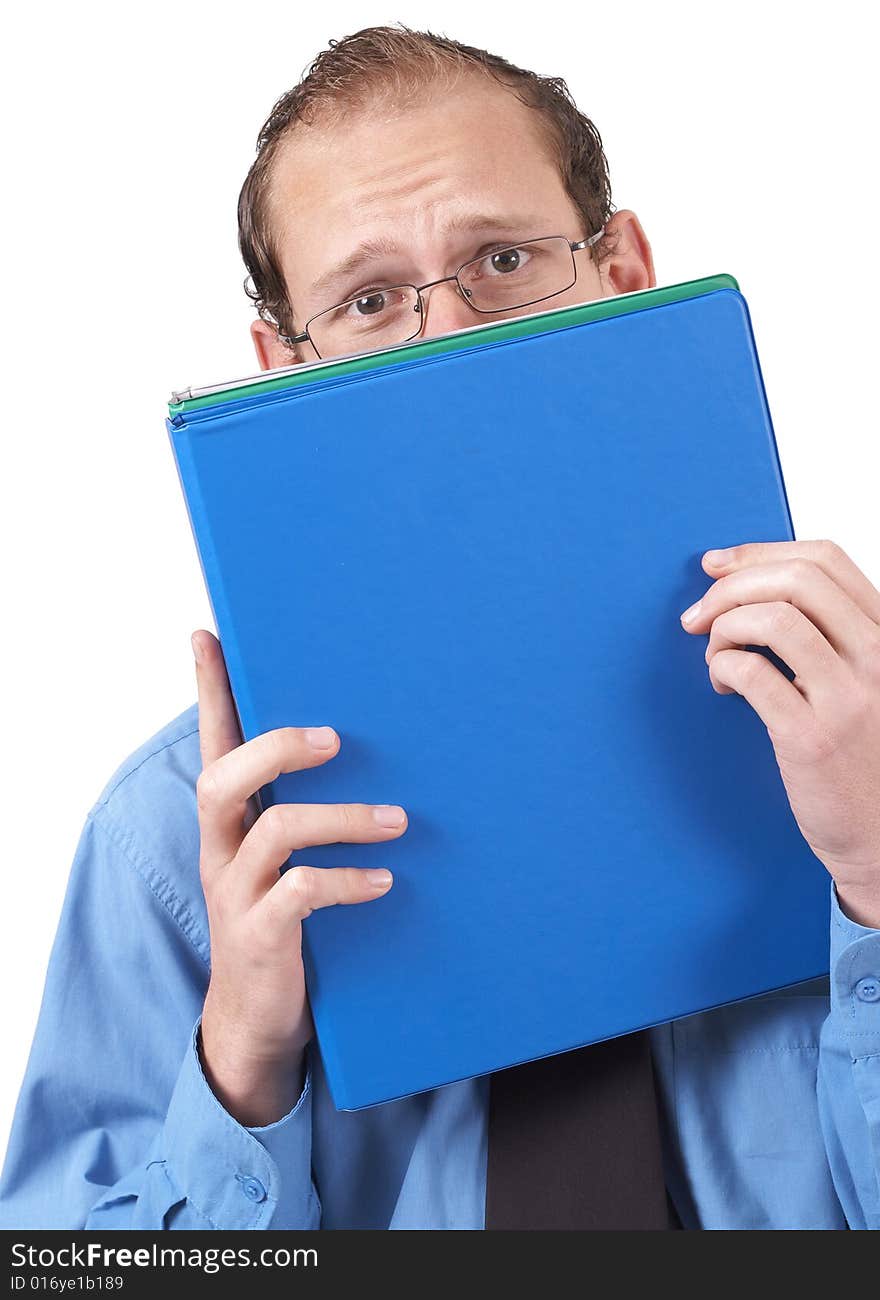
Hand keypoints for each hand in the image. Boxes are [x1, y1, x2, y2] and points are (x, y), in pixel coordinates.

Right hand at [192, 628, 406, 1125]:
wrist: (256, 1020)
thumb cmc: (284, 921)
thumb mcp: (285, 860)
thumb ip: (304, 810)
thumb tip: (368, 753)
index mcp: (229, 823)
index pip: (212, 744)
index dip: (207, 691)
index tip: (207, 635)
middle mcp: (221, 850)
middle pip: (224, 778)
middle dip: (278, 747)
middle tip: (336, 738)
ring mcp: (235, 894)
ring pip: (274, 832)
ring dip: (341, 818)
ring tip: (397, 820)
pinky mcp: (259, 937)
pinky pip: (299, 893)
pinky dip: (345, 880)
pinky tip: (383, 881)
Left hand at [679, 540, 879, 927]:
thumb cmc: (859, 756)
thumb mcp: (860, 680)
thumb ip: (825, 634)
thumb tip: (745, 585)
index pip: (825, 559)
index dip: (759, 551)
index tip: (716, 564)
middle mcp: (877, 658)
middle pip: (796, 580)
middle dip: (730, 587)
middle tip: (697, 616)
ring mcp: (849, 698)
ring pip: (773, 619)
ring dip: (724, 628)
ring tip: (715, 656)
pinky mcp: (812, 738)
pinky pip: (753, 673)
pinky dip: (723, 667)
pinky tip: (722, 683)